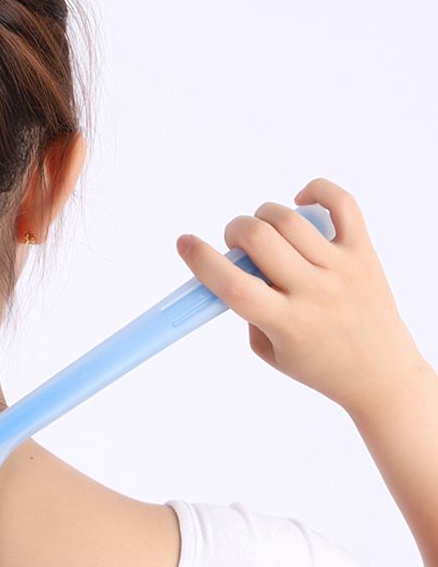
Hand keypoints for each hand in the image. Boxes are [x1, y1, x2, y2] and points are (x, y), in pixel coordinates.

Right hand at [175, 177, 425, 416]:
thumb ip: (247, 309)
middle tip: (237, 244)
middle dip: (235, 231)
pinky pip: (341, 203)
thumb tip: (233, 262)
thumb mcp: (270, 350)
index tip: (185, 243)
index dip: (201, 260)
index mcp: (287, 323)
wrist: (381, 374)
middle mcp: (315, 292)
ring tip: (266, 233)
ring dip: (263, 217)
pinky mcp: (364, 252)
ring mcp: (341, 268)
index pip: (233, 285)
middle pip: (258, 238)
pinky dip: (316, 191)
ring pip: (288, 218)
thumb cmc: (320, 366)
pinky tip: (301, 204)